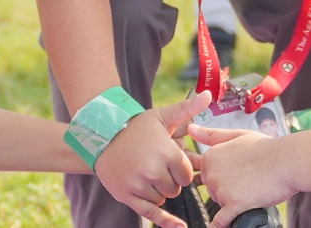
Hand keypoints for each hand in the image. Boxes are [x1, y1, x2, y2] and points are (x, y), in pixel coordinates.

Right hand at [93, 92, 212, 227]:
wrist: (101, 135)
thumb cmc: (136, 127)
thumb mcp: (162, 116)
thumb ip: (187, 109)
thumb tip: (208, 95)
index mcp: (166, 152)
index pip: (187, 175)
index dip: (182, 170)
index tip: (172, 162)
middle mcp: (153, 170)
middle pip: (175, 189)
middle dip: (170, 181)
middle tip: (157, 167)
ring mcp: (139, 184)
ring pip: (163, 199)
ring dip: (159, 191)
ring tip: (146, 174)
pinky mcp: (127, 195)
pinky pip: (150, 213)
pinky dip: (165, 222)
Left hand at [189, 125, 298, 227]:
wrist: (288, 161)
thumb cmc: (266, 148)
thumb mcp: (237, 135)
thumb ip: (212, 135)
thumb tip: (190, 128)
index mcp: (211, 156)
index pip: (207, 174)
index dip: (222, 176)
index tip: (237, 173)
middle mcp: (212, 172)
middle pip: (212, 190)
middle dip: (226, 188)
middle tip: (247, 179)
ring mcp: (221, 189)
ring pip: (220, 203)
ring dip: (232, 201)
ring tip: (251, 188)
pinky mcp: (234, 204)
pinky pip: (221, 221)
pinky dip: (219, 225)